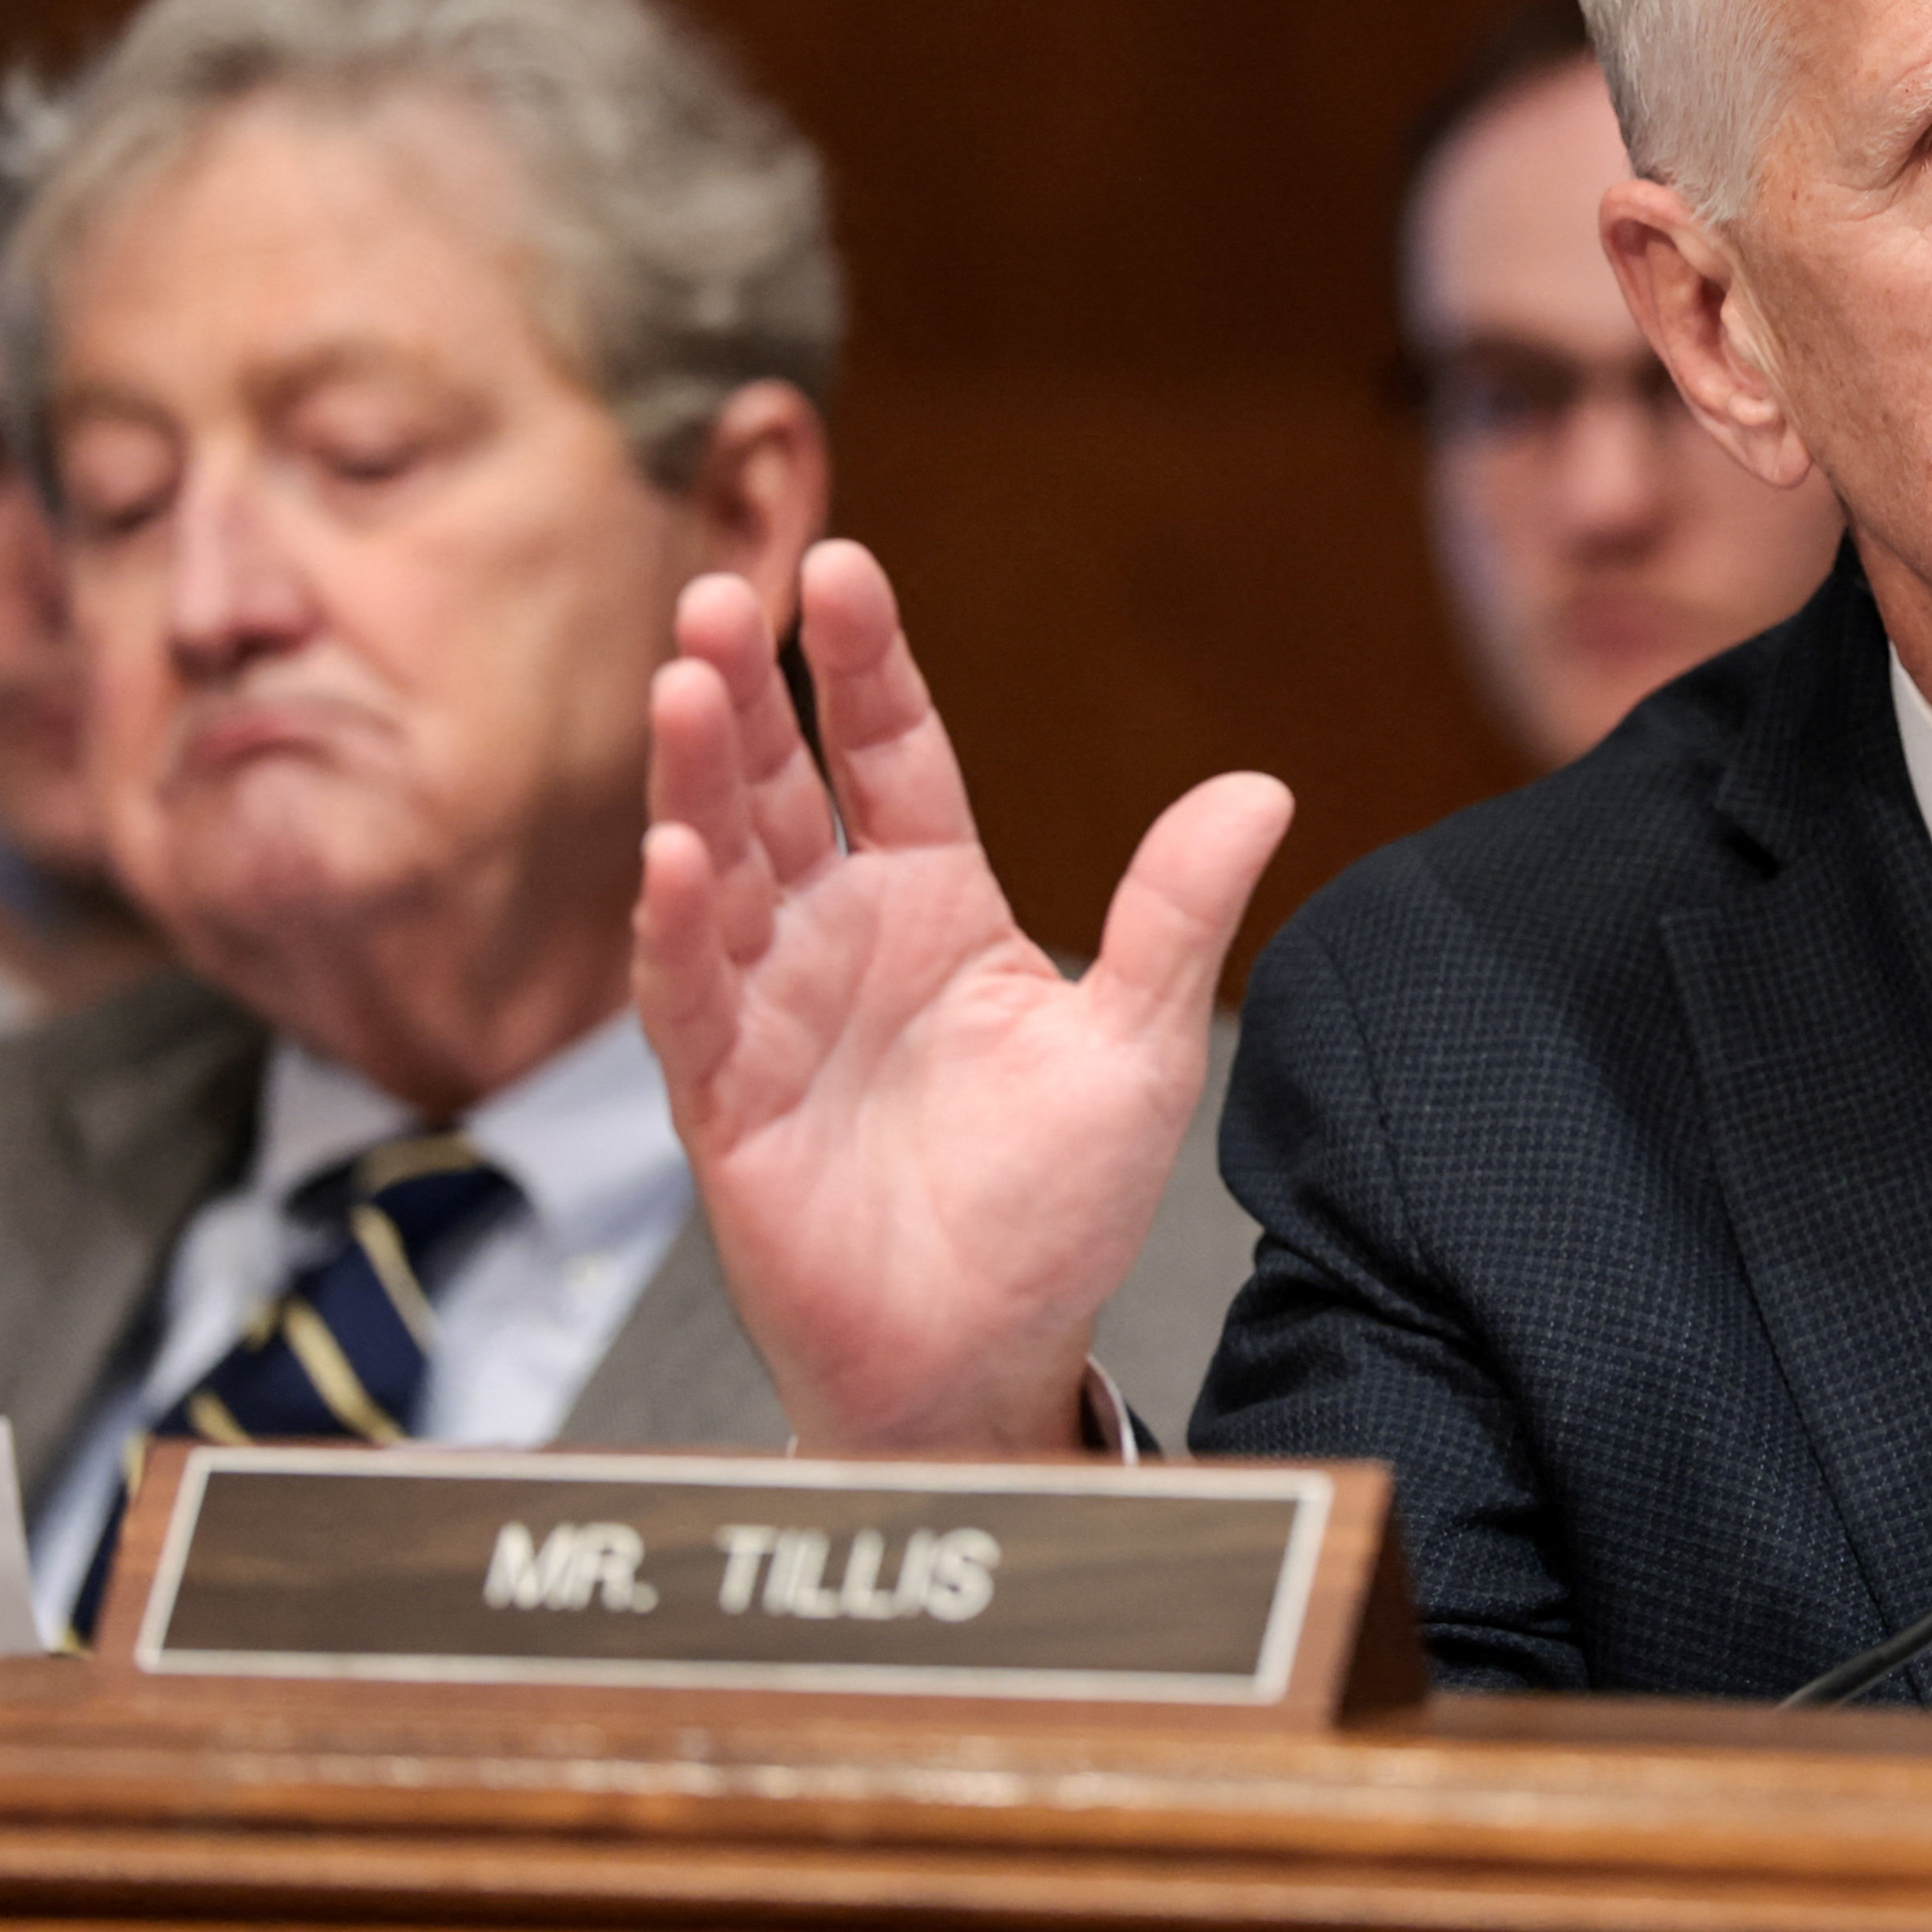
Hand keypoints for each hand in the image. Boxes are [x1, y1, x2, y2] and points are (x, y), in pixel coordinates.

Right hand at [635, 541, 1293, 1454]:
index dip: (863, 665)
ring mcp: (773, 1012)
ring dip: (695, 780)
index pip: (893, 753)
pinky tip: (669, 857)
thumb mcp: (1137, 1048)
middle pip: (783, 788)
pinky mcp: (725, 1100)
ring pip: (718, 869)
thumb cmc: (1050, 1213)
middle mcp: (840, 939)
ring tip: (683, 685)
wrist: (985, 1361)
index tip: (843, 570)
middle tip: (722, 594)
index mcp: (939, 904)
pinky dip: (676, 928)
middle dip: (748, 693)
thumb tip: (1262, 786)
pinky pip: (690, 999)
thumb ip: (1176, 913)